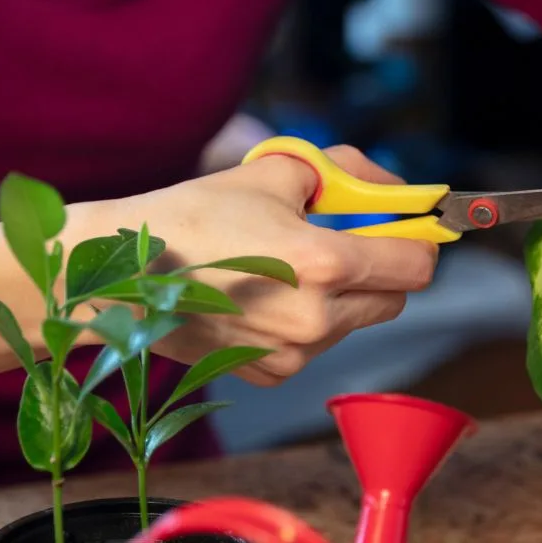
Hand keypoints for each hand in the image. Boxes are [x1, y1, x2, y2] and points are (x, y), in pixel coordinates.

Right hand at [133, 145, 437, 385]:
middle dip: (382, 268)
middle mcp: (316, 316)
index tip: (410, 228)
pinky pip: (315, 345)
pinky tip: (264, 296)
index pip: (416, 266)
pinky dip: (307, 321)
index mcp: (323, 261)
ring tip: (287, 265)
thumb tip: (395, 190)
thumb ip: (349, 174)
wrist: (121, 273)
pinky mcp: (269, 372)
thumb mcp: (279, 170)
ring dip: (342, 295)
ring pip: (354, 322)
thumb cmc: (196, 214)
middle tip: (350, 241)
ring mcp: (293, 351)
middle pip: (394, 299)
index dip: (419, 242)